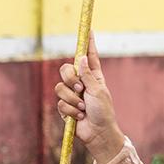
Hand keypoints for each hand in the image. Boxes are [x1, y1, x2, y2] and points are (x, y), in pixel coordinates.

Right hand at [54, 32, 123, 161]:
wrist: (98, 133)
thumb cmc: (103, 111)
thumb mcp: (98, 91)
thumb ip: (88, 75)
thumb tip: (82, 57)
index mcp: (94, 76)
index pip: (90, 57)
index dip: (89, 44)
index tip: (89, 30)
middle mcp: (82, 83)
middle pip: (66, 70)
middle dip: (70, 78)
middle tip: (80, 88)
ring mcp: (72, 95)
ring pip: (60, 87)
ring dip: (71, 98)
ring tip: (82, 107)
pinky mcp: (65, 107)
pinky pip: (59, 102)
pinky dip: (69, 109)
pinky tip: (78, 116)